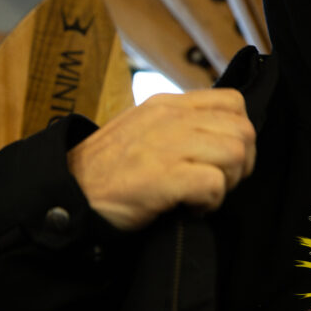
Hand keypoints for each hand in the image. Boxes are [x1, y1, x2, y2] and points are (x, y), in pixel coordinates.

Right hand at [67, 89, 255, 230]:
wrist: (68, 193)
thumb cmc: (107, 170)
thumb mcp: (143, 129)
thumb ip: (179, 125)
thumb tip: (220, 137)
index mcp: (168, 105)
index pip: (233, 102)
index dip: (239, 133)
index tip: (225, 159)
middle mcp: (170, 118)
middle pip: (242, 131)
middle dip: (241, 164)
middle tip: (218, 183)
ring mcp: (166, 145)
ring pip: (234, 153)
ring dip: (227, 182)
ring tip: (202, 196)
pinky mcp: (163, 177)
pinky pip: (214, 183)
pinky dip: (209, 202)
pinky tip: (190, 208)